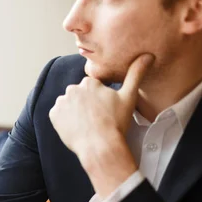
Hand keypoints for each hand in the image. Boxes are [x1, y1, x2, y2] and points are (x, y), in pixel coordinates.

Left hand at [49, 54, 154, 196]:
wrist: (100, 145)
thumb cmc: (115, 122)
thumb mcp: (129, 96)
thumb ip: (135, 74)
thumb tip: (147, 55)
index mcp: (88, 82)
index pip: (92, 88)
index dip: (99, 99)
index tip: (105, 110)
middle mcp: (72, 89)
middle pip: (79, 96)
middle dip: (86, 104)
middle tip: (97, 118)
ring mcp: (61, 102)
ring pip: (68, 105)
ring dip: (75, 111)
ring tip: (87, 124)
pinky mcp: (53, 115)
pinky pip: (58, 115)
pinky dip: (64, 120)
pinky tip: (77, 127)